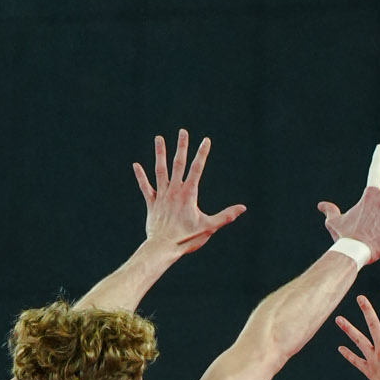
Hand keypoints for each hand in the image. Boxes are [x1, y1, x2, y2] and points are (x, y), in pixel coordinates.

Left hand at [134, 129, 245, 257]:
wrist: (163, 247)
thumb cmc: (187, 239)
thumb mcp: (209, 227)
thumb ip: (226, 216)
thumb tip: (243, 208)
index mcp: (189, 193)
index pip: (197, 169)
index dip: (202, 153)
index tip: (206, 140)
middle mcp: (174, 190)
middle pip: (178, 164)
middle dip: (182, 147)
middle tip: (183, 131)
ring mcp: (162, 196)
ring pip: (160, 170)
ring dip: (160, 154)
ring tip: (159, 138)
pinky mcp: (152, 204)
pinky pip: (145, 187)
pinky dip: (141, 176)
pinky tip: (136, 165)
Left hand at [335, 291, 379, 379]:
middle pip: (373, 326)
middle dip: (367, 310)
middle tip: (360, 297)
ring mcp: (373, 361)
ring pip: (359, 341)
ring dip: (348, 329)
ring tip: (338, 319)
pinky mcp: (368, 371)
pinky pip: (356, 361)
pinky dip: (348, 355)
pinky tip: (340, 348)